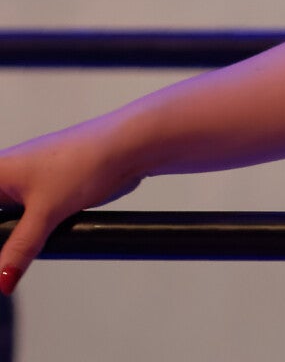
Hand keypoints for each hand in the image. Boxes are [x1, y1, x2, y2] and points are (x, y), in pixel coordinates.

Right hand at [0, 119, 146, 294]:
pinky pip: (27, 217)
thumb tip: (2, 281)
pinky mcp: (50, 191)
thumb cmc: (84, 162)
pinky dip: (27, 233)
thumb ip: (21, 248)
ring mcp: (29, 183)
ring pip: (9, 219)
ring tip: (14, 259)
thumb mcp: (46, 211)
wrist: (129, 146)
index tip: (2, 250)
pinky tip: (29, 250)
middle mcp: (8, 175)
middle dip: (3, 237)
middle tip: (6, 260)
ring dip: (12, 238)